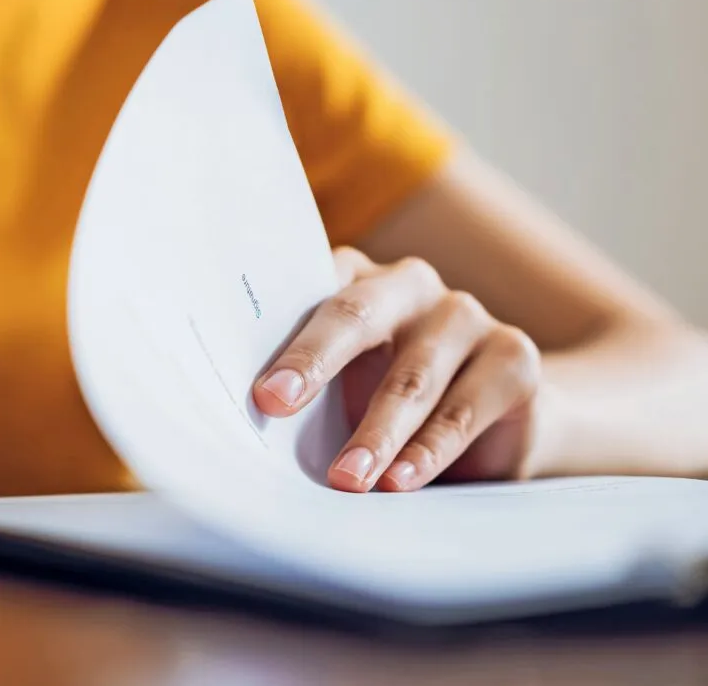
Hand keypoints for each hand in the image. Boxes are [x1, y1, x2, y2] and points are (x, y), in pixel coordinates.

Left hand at [251, 247, 542, 491]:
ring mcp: (465, 315)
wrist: (495, 425)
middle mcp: (409, 284)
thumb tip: (247, 423)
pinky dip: (429, 450)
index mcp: (353, 279)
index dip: (278, 336)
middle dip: (313, 362)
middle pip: (356, 316)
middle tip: (275, 405)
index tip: (257, 388)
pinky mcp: (512, 356)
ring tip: (347, 478)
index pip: (307, 292)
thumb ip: (303, 388)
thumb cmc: (386, 401)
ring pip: (411, 375)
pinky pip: (464, 408)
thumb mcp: (340, 390)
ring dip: (375, 432)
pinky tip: (401, 480)